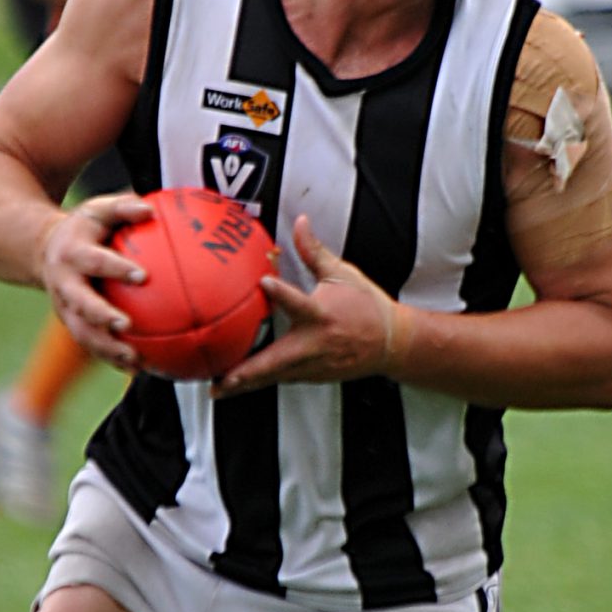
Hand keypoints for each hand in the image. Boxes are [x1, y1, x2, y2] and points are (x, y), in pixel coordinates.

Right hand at [39, 189, 154, 371]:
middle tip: (127, 326)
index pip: (94, 261)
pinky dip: (112, 359)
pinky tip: (139, 368)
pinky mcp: (72, 324)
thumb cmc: (83, 229)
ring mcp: (66, 308)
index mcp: (72, 255)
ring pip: (83, 333)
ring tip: (136, 361)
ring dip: (107, 349)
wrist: (42, 251)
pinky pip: (91, 345)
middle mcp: (65, 284)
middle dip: (102, 317)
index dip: (115, 268)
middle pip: (81, 304)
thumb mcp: (97, 210)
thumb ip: (122, 207)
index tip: (142, 276)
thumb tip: (150, 210)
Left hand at [212, 214, 402, 394]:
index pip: (299, 302)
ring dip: (246, 383)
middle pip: (277, 360)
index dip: (282, 293)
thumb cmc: (367, 307)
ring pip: (275, 376)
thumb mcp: (343, 274)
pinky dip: (260, 382)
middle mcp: (316, 344)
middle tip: (221, 378)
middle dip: (247, 371)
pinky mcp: (313, 376)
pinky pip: (282, 379)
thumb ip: (314, 252)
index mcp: (323, 315)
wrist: (393, 343)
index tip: (264, 282)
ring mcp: (314, 365)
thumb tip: (300, 222)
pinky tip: (238, 385)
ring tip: (218, 388)